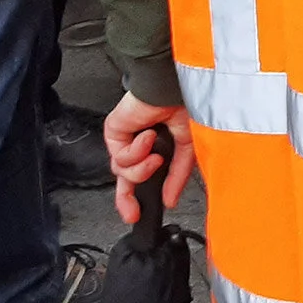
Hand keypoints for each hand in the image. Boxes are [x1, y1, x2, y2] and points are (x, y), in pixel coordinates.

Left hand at [104, 93, 195, 223]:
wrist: (173, 87)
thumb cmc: (186, 104)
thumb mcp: (188, 147)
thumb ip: (177, 176)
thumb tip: (170, 200)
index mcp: (158, 147)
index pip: (144, 178)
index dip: (141, 198)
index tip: (141, 215)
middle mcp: (140, 145)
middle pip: (125, 179)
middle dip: (126, 198)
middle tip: (132, 212)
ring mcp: (126, 139)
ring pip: (123, 172)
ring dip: (141, 169)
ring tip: (155, 157)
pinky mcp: (114, 132)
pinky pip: (120, 157)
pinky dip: (136, 151)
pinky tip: (147, 136)